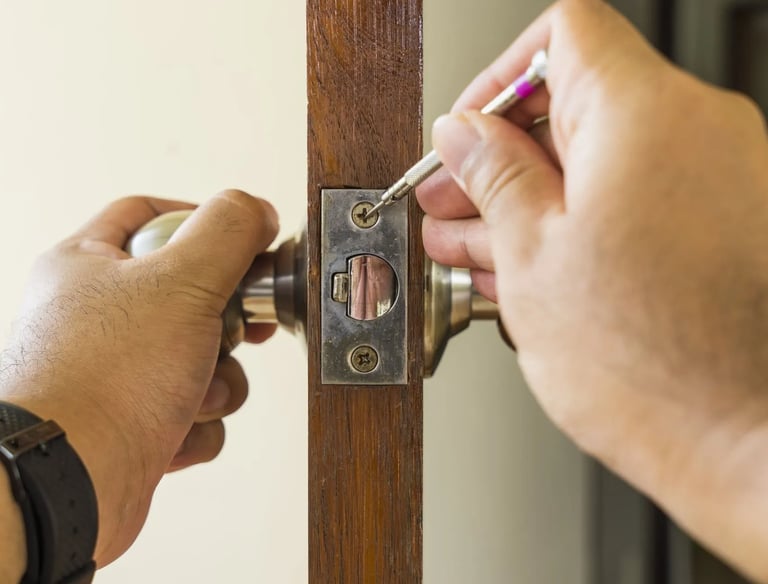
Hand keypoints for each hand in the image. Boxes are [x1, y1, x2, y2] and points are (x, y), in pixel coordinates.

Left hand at [0, 190, 278, 566]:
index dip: (202, 221)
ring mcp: (117, 372)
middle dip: (226, 318)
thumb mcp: (181, 281)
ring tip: (196, 392)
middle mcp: (97, 316)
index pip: (149, 215)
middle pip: (189, 292)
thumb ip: (227, 232)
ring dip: (218, 379)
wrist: (72, 480)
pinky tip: (177, 429)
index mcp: (88, 264)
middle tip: (241, 323)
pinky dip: (199, 421)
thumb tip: (255, 209)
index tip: (244, 242)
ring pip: (201, 356)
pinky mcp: (136, 420)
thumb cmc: (104, 380)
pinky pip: (194, 409)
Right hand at [418, 0, 767, 579]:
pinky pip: (639, 200)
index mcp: (645, 114)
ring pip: (603, 162)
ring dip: (533, 198)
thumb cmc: (655, 367)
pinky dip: (582, 223)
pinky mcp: (728, 227)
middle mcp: (699, 129)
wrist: (752, 444)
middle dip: (501, 157)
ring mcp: (722, 178)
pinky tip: (529, 264)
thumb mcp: (532, 257)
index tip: (465, 134)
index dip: (496, 81)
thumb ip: (493, 177)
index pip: (560, 35)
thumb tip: (464, 135)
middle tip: (453, 204)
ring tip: (475, 246)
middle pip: (577, 106)